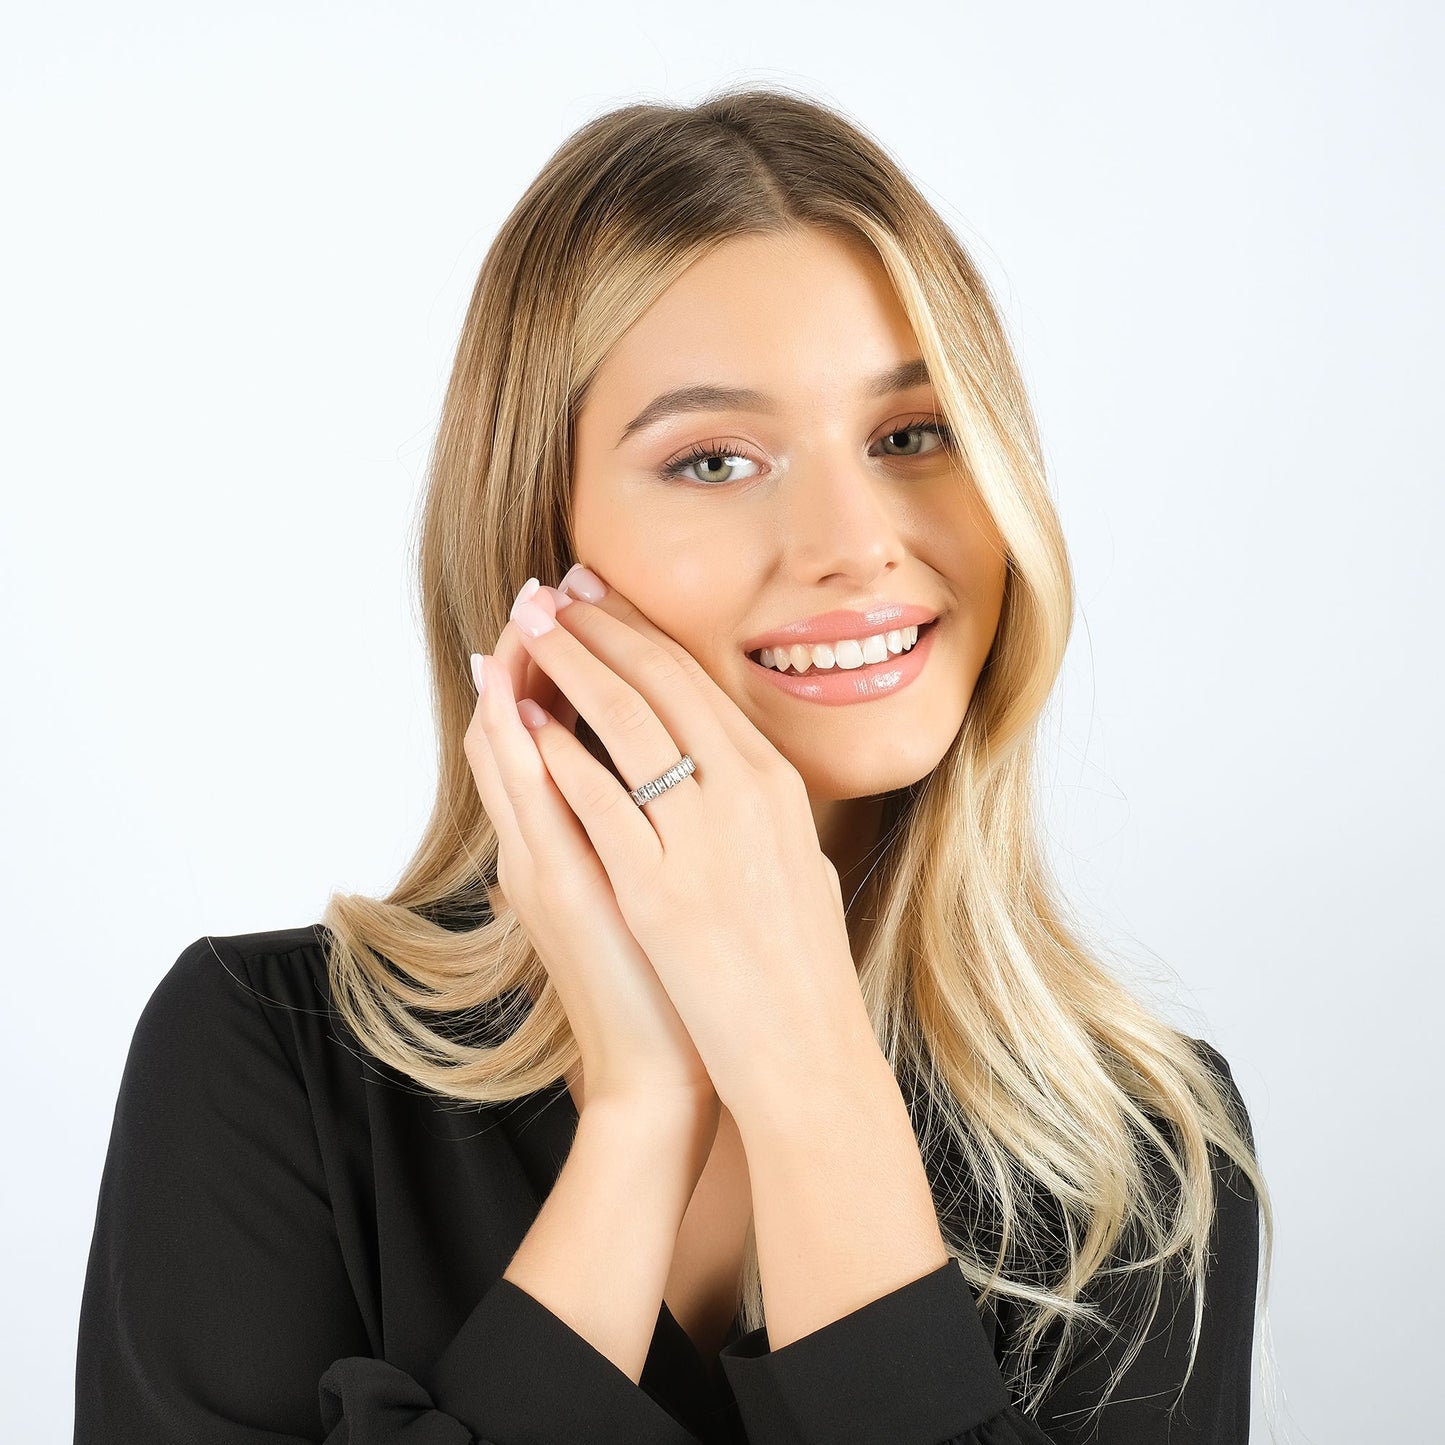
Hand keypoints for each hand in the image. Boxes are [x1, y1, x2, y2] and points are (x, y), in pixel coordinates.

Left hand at [504, 567, 873, 1116]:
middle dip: (600, 628)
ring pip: (628, 723)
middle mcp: (747, 796)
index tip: (602, 599)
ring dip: (573, 667)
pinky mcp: (659, 890)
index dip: (642, 632)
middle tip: (555, 590)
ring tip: (531, 629)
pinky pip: (601, 800)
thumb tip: (738, 771)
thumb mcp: (799, 866)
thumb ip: (766, 811)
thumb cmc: (801, 970)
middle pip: (662, 684)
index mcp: (778, 786)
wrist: (804, 1057)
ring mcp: (703, 840)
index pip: (699, 684)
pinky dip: (560, 753)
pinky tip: (529, 724)